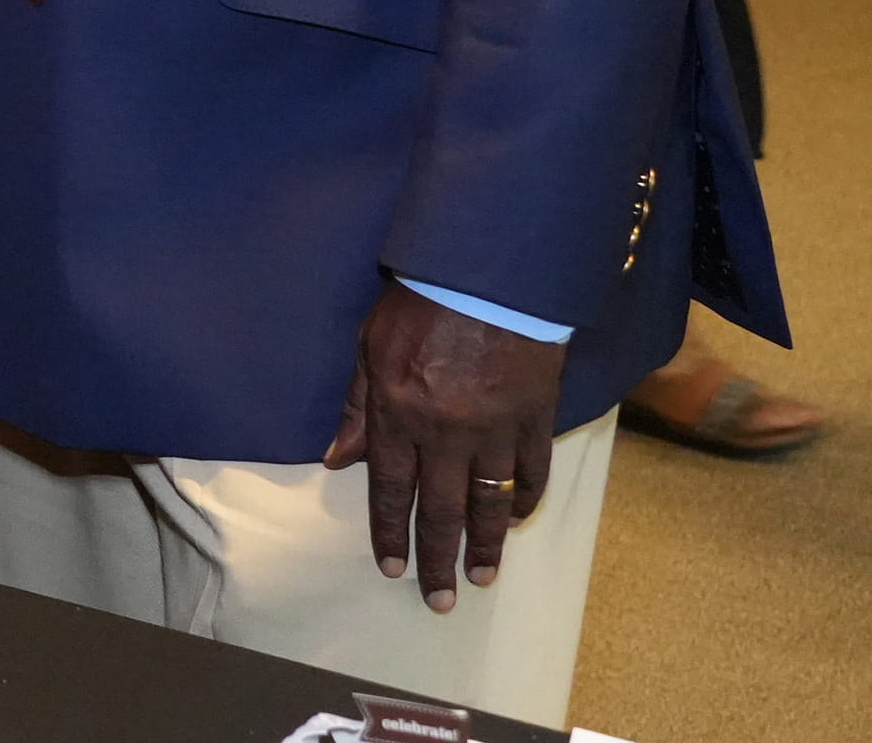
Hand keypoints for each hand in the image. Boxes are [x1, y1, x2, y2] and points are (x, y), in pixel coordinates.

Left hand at [324, 280, 568, 610]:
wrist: (486, 271)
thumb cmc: (419, 302)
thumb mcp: (369, 346)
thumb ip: (357, 407)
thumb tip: (336, 459)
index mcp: (398, 413)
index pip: (391, 490)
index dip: (391, 534)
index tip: (393, 569)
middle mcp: (445, 431)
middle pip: (442, 510)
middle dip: (439, 559)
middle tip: (440, 600)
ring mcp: (494, 427)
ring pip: (490, 502)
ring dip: (486, 545)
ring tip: (482, 578)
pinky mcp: (534, 416)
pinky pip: (532, 472)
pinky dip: (526, 501)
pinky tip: (517, 521)